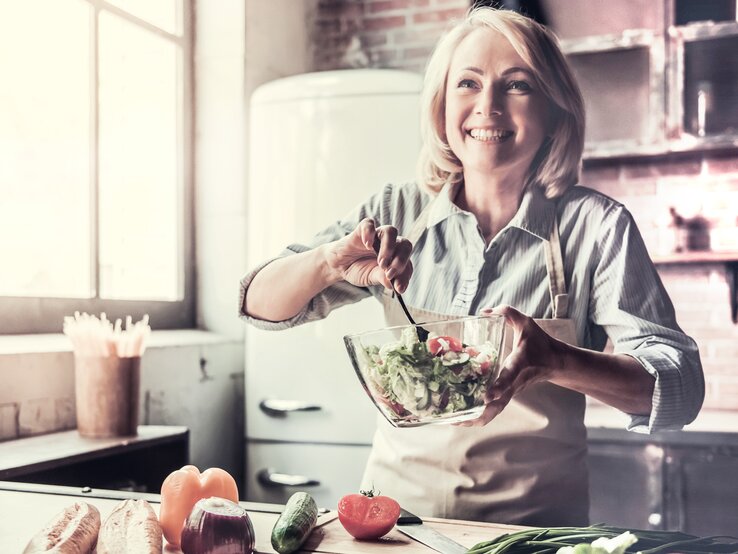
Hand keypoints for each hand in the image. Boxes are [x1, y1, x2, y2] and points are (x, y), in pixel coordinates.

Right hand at [326, 218, 412, 291]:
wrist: (339, 265)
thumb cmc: (359, 269)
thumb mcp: (371, 277)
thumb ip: (382, 278)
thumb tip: (393, 285)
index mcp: (396, 257)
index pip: (407, 263)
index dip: (405, 275)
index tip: (399, 288)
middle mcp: (390, 244)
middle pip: (405, 245)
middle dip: (401, 261)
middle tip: (390, 274)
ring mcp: (377, 235)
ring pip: (391, 232)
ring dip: (389, 248)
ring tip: (381, 263)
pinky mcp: (362, 230)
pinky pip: (369, 224)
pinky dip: (369, 233)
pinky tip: (367, 245)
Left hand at [456, 305, 567, 426]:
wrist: (555, 362)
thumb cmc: (539, 342)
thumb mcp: (526, 323)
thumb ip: (508, 313)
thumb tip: (485, 311)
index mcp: (519, 364)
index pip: (509, 376)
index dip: (499, 386)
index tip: (487, 396)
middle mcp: (515, 382)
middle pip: (498, 404)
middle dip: (479, 413)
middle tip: (457, 418)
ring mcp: (512, 392)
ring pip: (495, 412)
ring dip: (475, 419)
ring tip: (453, 421)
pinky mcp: (508, 396)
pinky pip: (493, 410)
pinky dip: (478, 416)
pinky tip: (461, 417)